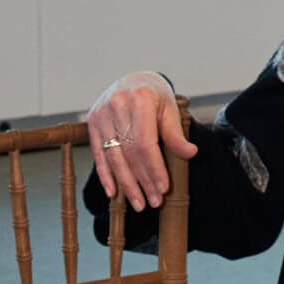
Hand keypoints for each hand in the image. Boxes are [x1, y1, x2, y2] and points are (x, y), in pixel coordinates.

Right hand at [86, 70, 197, 211]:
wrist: (133, 80)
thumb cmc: (155, 97)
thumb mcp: (170, 110)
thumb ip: (176, 134)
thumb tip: (190, 154)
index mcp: (140, 100)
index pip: (146, 143)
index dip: (154, 169)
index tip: (163, 189)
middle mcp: (117, 105)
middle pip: (130, 153)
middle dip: (142, 181)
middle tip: (153, 202)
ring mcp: (101, 114)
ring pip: (114, 157)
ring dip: (126, 184)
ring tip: (138, 203)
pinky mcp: (92, 122)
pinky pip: (99, 154)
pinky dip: (106, 175)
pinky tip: (114, 192)